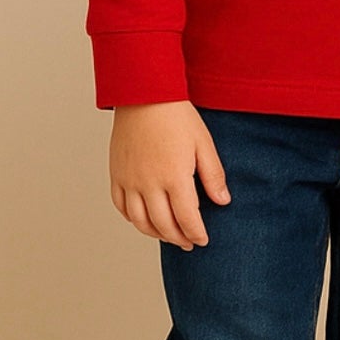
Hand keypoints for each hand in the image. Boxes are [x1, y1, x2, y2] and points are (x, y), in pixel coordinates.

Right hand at [109, 102, 229, 249]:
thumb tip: (223, 202)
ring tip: (169, 235)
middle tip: (189, 243)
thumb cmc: (176, 116)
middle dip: (178, 238)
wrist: (144, 95)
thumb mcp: (204, 144)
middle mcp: (148, 183)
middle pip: (163, 224)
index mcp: (174, 177)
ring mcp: (129, 180)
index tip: (203, 240)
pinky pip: (120, 206)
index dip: (196, 233)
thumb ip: (213, 176)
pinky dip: (132, 218)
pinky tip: (144, 220)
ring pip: (139, 221)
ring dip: (155, 233)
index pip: (187, 218)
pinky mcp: (116, 174)